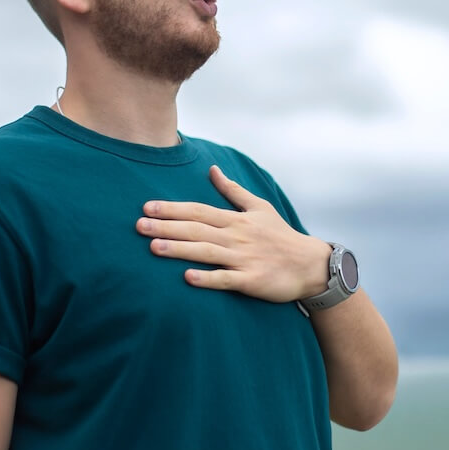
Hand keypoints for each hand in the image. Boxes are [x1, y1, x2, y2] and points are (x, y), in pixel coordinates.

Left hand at [136, 165, 332, 302]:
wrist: (310, 264)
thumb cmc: (281, 235)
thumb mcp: (259, 207)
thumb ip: (233, 190)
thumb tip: (213, 169)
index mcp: (236, 219)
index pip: (198, 211)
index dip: (172, 209)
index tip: (147, 207)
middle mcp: (237, 236)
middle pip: (196, 229)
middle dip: (166, 227)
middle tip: (138, 226)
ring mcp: (243, 258)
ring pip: (206, 252)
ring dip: (179, 250)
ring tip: (153, 248)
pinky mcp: (251, 280)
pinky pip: (226, 279)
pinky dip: (207, 278)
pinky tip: (187, 278)